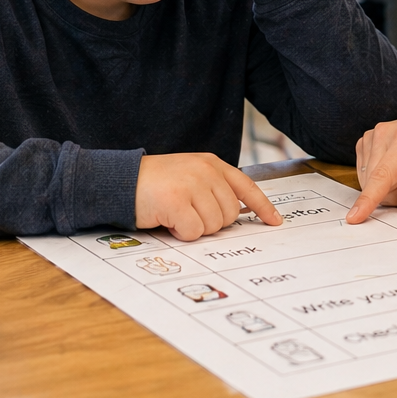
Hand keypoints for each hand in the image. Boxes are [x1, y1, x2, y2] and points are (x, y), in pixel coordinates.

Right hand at [135, 153, 282, 240]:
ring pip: (214, 226)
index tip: (275, 221)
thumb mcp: (190, 175)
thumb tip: (241, 212)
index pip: (246, 187)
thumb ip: (214, 188)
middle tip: (189, 213)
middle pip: (230, 215)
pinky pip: (194, 233)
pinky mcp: (177, 202)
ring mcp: (192, 185)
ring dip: (195, 228)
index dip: (263, 206)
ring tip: (177, 213)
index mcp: (212, 164)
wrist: (121, 181)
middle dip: (212, 222)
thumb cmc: (156, 183)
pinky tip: (168, 220)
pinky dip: (182, 233)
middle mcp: (206, 171)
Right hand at [346, 100, 396, 223]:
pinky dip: (382, 178)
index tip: (354, 217)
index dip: (369, 199)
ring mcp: (372, 135)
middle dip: (395, 193)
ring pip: (368, 180)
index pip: (383, 175)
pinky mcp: (366, 141)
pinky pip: (366, 173)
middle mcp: (384, 133)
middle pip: (375, 183)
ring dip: (389, 186)